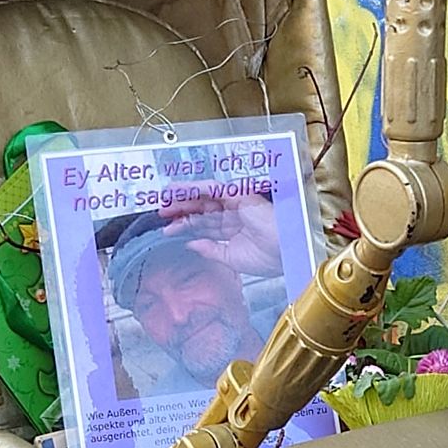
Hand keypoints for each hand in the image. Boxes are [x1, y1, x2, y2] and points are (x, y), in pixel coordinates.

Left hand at [165, 194, 282, 276]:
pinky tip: (180, 191)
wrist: (286, 251)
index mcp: (233, 231)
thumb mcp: (231, 259)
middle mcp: (233, 216)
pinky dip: (196, 188)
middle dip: (181, 211)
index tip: (168, 230)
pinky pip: (213, 189)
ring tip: (165, 200)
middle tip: (161, 213)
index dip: (185, 227)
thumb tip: (191, 244)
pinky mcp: (239, 195)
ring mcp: (235, 205)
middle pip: (201, 211)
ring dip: (184, 198)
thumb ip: (211, 250)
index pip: (204, 226)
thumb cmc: (269, 257)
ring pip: (204, 198)